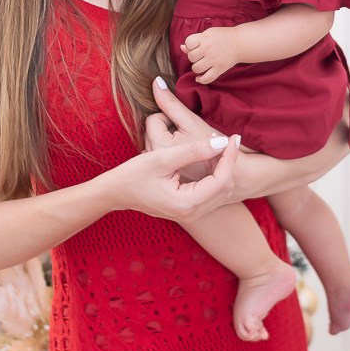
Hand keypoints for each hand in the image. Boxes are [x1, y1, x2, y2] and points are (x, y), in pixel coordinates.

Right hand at [110, 133, 239, 223]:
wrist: (116, 192)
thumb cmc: (134, 174)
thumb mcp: (164, 157)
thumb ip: (194, 150)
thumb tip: (221, 142)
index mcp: (187, 203)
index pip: (222, 180)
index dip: (230, 157)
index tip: (233, 137)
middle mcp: (192, 213)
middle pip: (225, 187)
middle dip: (228, 162)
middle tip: (227, 139)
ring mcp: (191, 214)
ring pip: (220, 191)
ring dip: (223, 168)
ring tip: (219, 146)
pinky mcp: (188, 209)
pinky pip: (211, 193)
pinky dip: (215, 176)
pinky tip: (209, 158)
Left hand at [145, 78, 236, 180]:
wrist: (231, 173)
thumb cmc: (213, 144)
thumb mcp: (191, 121)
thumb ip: (170, 102)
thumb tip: (155, 81)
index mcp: (159, 146)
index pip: (153, 118)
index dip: (171, 117)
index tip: (186, 126)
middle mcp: (154, 160)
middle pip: (152, 131)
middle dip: (167, 129)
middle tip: (187, 135)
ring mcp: (159, 169)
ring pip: (155, 142)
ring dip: (167, 139)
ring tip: (186, 145)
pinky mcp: (165, 175)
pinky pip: (160, 156)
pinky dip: (169, 152)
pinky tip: (184, 155)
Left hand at [180, 26, 240, 83]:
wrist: (240, 42)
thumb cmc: (222, 36)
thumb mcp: (208, 34)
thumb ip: (195, 40)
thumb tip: (181, 47)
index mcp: (204, 38)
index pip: (188, 43)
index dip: (189, 45)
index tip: (195, 46)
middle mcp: (208, 49)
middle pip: (191, 57)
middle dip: (193, 57)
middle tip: (200, 55)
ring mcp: (214, 60)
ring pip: (196, 68)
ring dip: (196, 67)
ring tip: (201, 64)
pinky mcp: (220, 69)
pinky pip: (207, 78)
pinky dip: (201, 80)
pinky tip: (199, 78)